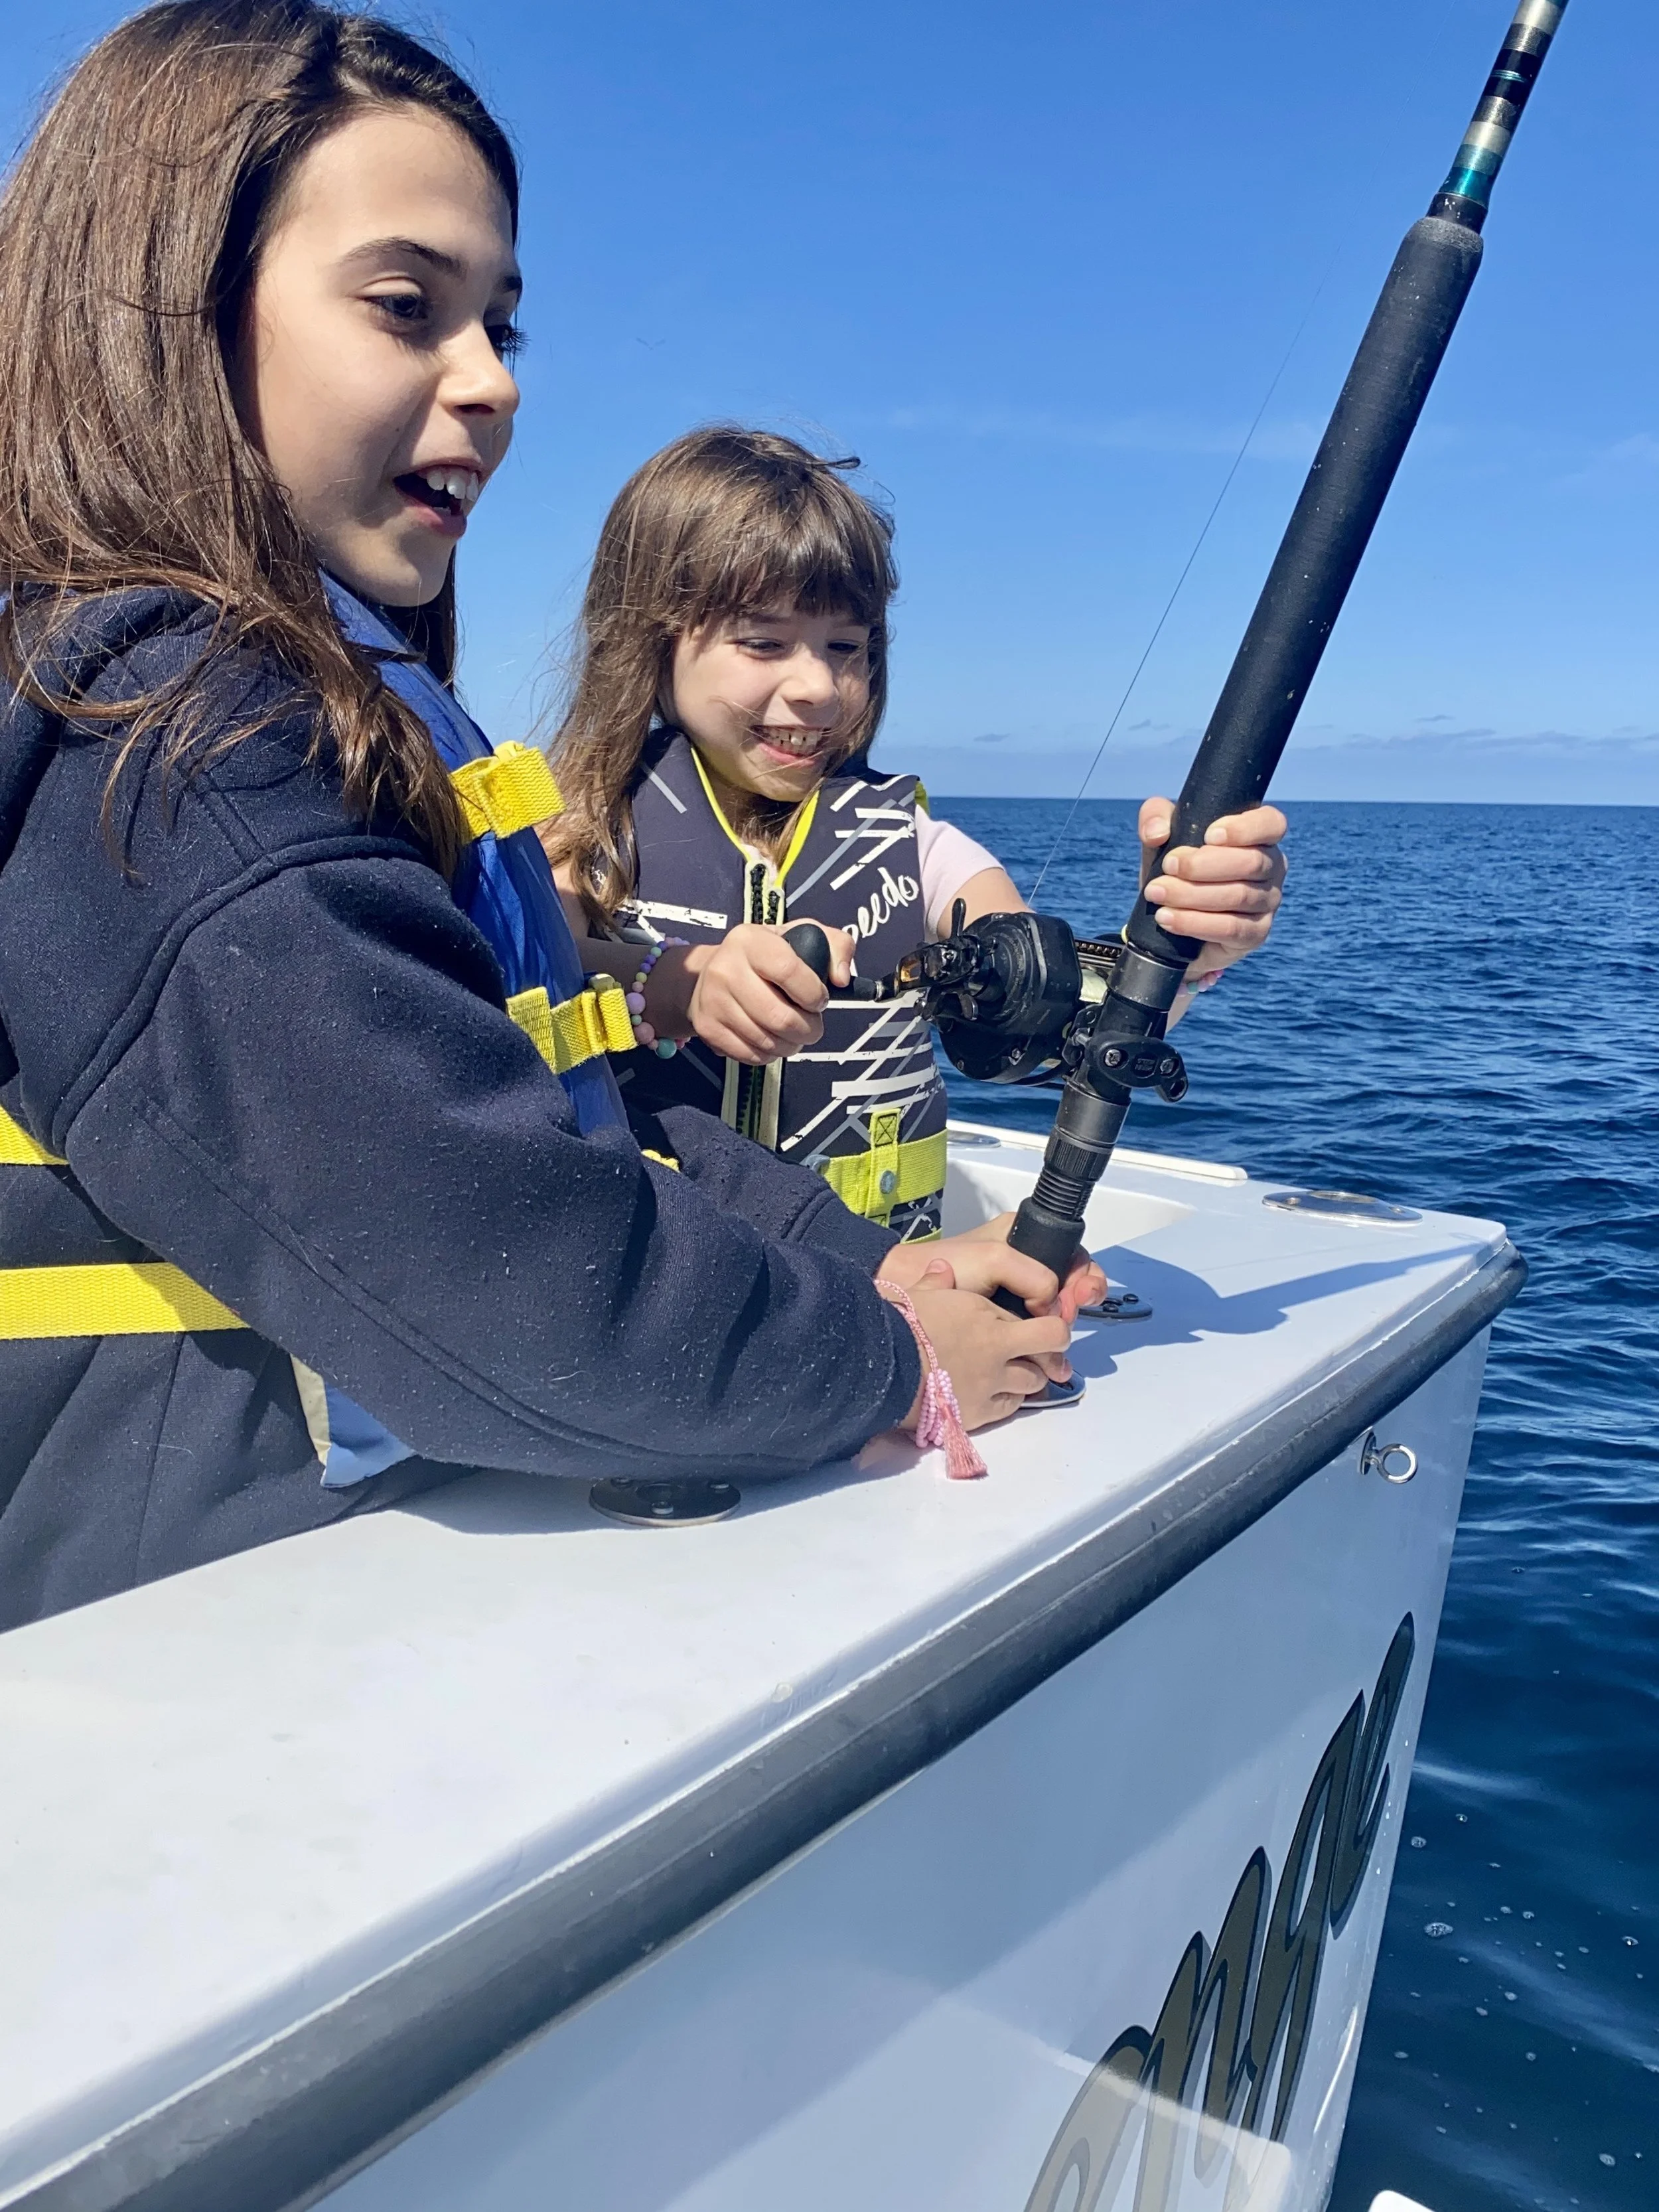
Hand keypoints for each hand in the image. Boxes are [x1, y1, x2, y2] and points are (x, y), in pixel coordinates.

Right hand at [674, 921, 855, 1063]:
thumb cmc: (763, 956)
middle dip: (807, 1029)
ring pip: (766, 1040)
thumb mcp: (800, 936)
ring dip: (791, 1045)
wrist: (710, 973)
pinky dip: (770, 1055)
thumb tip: (841, 978)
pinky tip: (773, 1041)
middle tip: (813, 1027)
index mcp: (750, 941)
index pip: (788, 971)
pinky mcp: (707, 1028)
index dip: (813, 994)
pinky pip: (750, 1054)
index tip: (819, 1001)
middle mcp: (725, 969)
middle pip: (778, 1016)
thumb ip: (835, 946)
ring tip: (795, 1035)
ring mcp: (712, 1001)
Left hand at [878, 1213, 1106, 1322]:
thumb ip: (1033, 1275)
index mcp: (1026, 1238)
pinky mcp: (1009, 1317)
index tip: (1078, 1297)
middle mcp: (1028, 1263)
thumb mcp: (995, 1259)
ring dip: (1064, 1326)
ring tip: (1058, 1338)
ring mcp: (1020, 1292)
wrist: (910, 1290)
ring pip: (1058, 1310)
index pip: (1073, 1254)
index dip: (1083, 1277)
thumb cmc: (948, 1267)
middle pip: (1073, 1283)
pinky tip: (1048, 1351)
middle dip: (1079, 1301)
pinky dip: (1047, 1340)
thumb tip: (1051, 1306)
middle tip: (1068, 1318)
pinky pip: (1039, 1328)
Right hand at [902, 1282, 1073, 1429]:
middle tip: (1043, 1352)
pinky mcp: (980, 1412)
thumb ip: (937, 1281)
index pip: (1035, 1320)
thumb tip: (941, 1267)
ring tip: (1016, 1374)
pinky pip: (1010, 1407)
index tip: (1038, 1326)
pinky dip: (1009, 1400)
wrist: (883, 1369)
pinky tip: (997, 1395)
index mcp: (987, 1316)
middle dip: (1049, 1350)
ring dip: (1030, 1376)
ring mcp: (992, 1383)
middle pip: (1049, 1350)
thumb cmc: (899, 1326)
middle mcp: (998, 1350)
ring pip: (1034, 1381)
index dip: (1040, 1323)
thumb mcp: (918, 1294)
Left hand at [1137, 797, 1287, 976]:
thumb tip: (1157, 833)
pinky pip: (1232, 928)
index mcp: (1259, 836)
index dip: (1245, 829)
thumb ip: (1155, 818)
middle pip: (1252, 863)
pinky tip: (1167, 918)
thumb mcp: (1160, 837)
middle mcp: (1272, 867)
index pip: (1271, 823)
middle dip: (1202, 865)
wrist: (1170, 919)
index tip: (1208, 836)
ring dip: (1191, 894)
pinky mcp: (1256, 934)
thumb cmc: (1176, 869)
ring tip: (1157, 893)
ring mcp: (1268, 902)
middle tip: (1168, 866)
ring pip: (1239, 896)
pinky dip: (1195, 923)